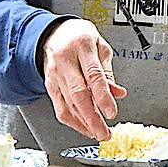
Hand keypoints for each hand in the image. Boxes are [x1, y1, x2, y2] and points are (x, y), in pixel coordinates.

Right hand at [42, 19, 126, 139]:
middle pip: (78, 94)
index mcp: (82, 46)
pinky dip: (72, 121)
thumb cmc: (80, 37)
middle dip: (92, 118)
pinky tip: (84, 128)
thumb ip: (108, 71)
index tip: (111, 113)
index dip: (103, 96)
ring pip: (68, 104)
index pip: (93, 75)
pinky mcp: (49, 85)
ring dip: (84, 123)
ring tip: (98, 133)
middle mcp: (65, 61)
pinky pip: (59, 108)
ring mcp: (55, 74)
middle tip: (104, 133)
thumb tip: (118, 93)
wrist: (55, 33)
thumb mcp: (100, 46)